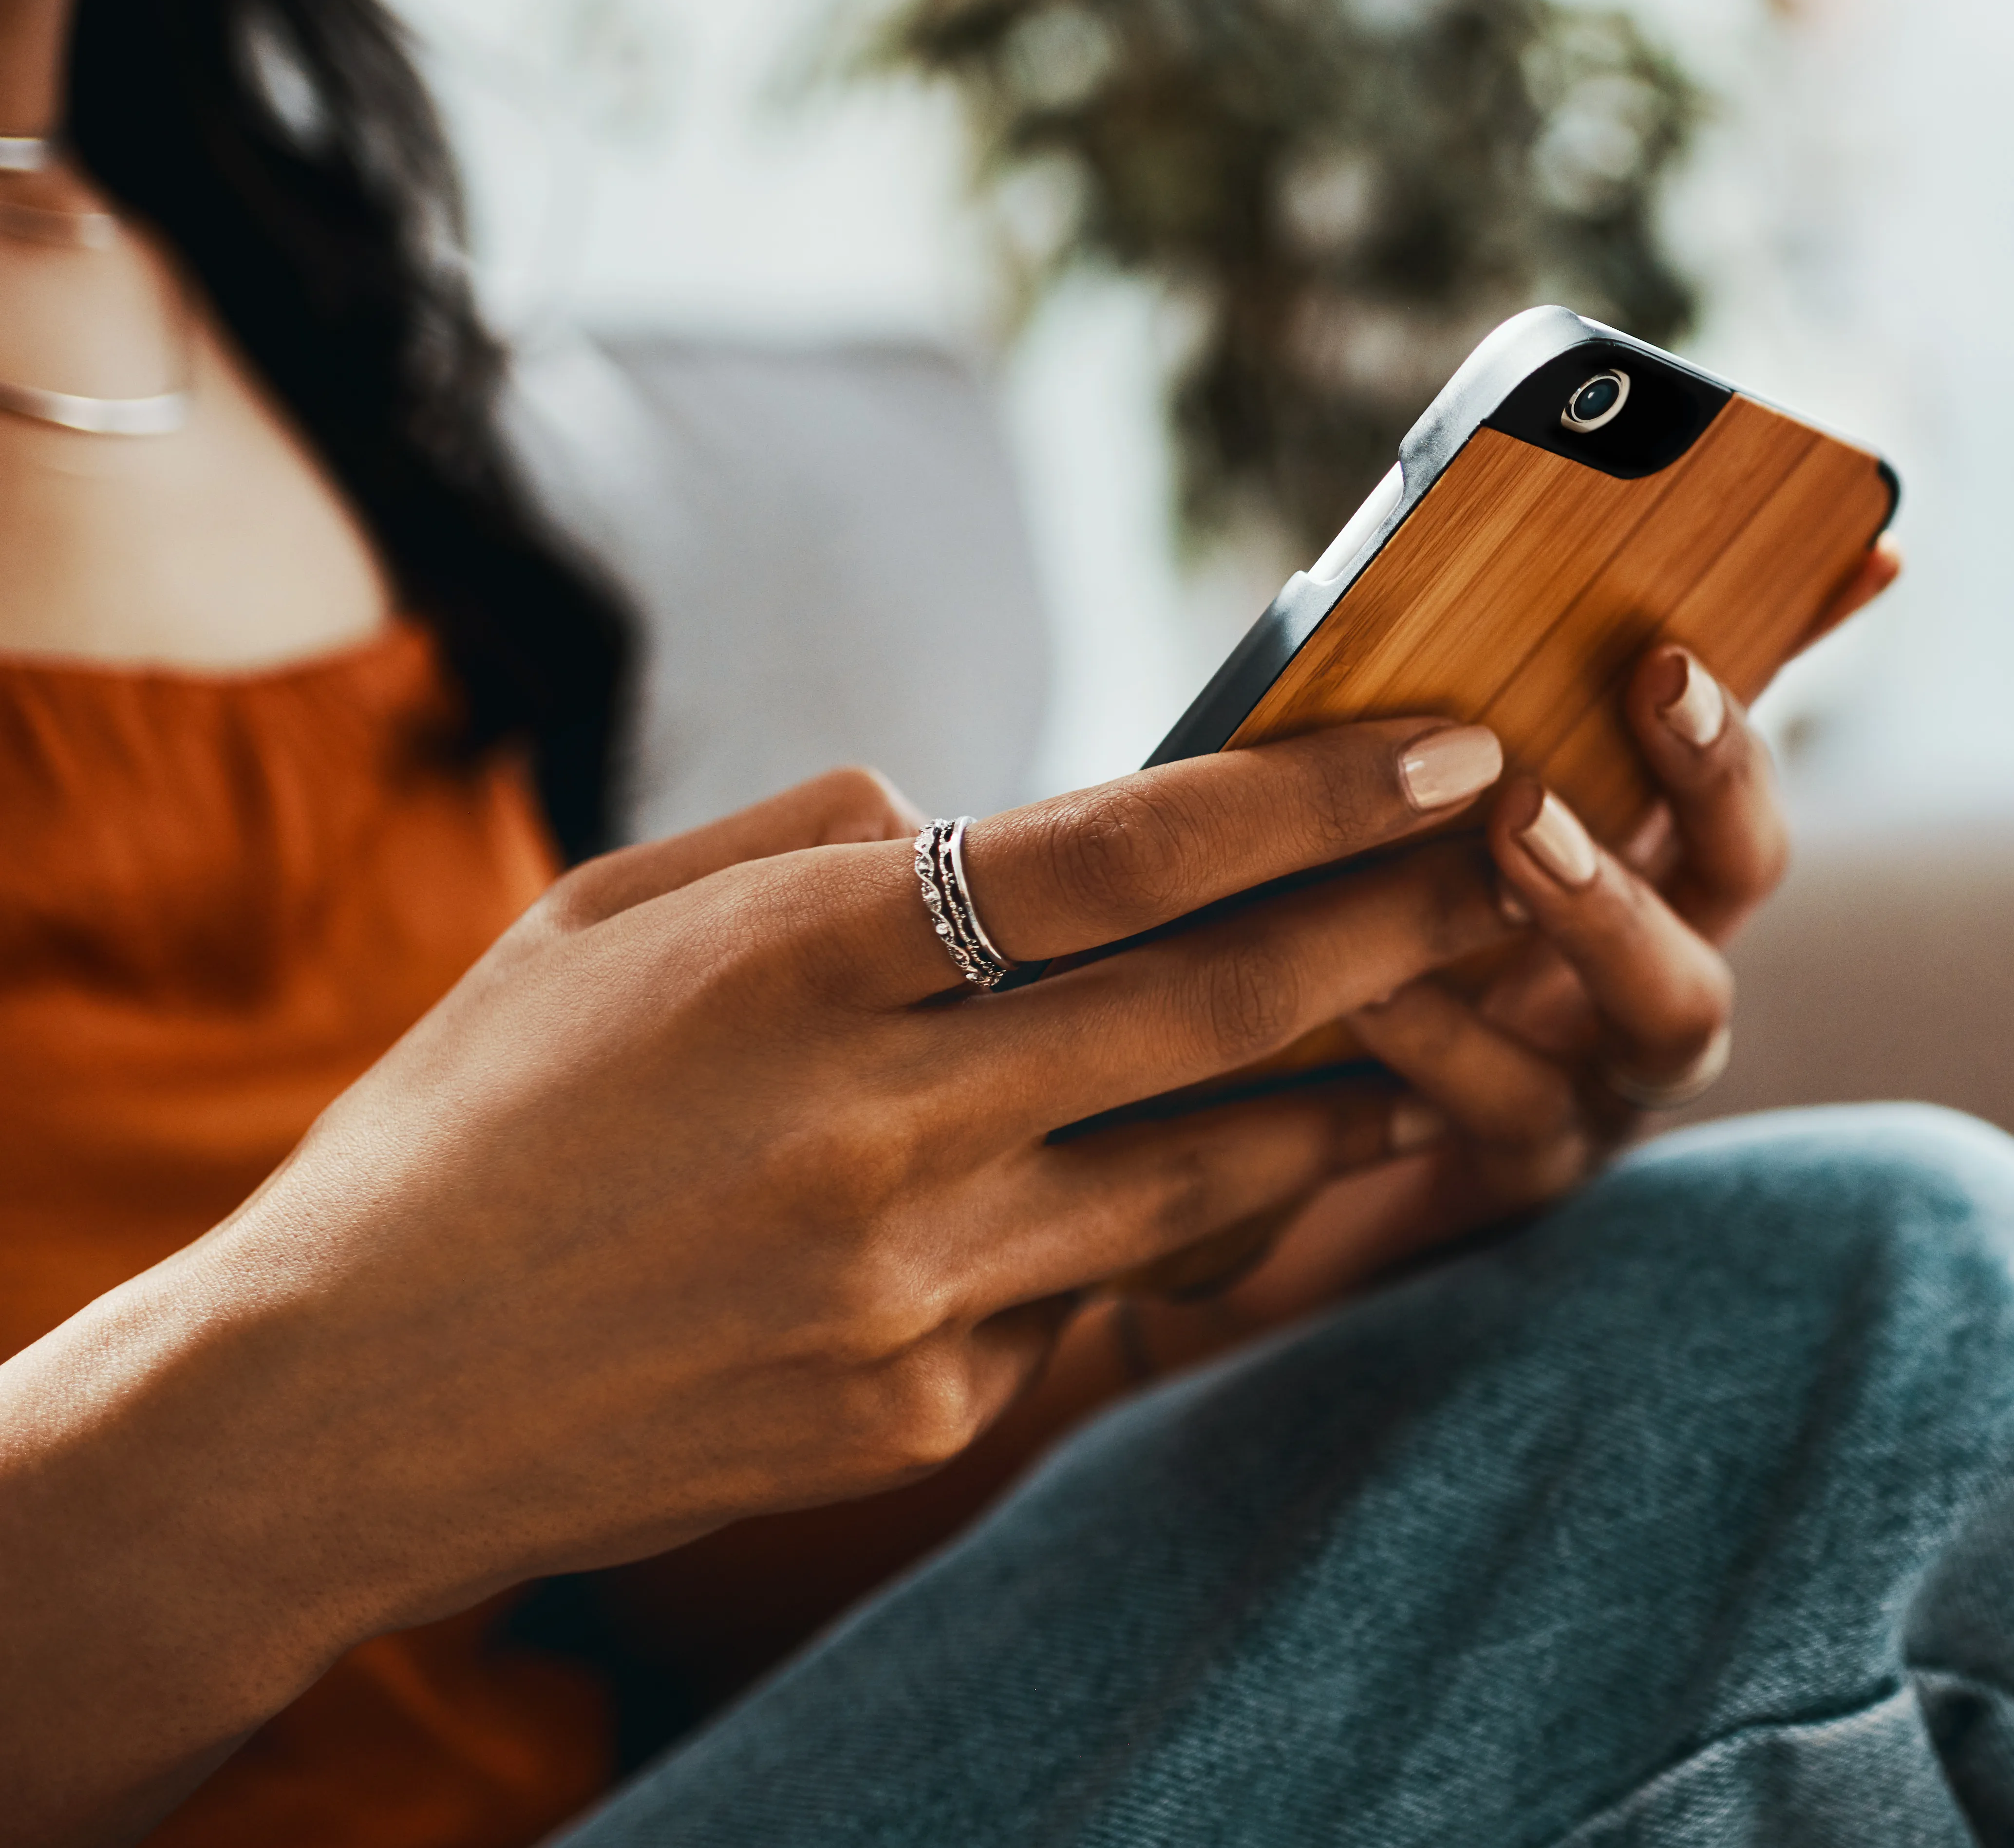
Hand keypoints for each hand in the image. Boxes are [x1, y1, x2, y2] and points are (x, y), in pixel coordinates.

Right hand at [0, 719, 1516, 1843]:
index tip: (1453, 749)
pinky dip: (1155, 1230)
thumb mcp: (607, 921)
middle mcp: (876, 1129)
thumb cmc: (474, 1125)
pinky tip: (1192, 1186)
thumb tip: (990, 823)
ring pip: (1209, 1170)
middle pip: (1219, 1008)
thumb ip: (817, 848)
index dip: (1313, 798)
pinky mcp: (923, 1415)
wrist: (334, 1405)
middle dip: (1403, 925)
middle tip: (1528, 863)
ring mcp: (911, 1292)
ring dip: (1347, 1090)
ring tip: (1444, 1026)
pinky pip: (1095, 1298)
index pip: (1121, 856)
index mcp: (791, 967)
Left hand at [1131, 541, 1901, 1358]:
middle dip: (1715, 773)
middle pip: (1741, 874)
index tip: (1723, 614)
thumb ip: (1471, 707)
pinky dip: (1449, 1044)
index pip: (1732, 765)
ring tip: (1517, 826)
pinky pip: (1515, 1112)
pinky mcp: (1517, 1178)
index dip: (1749, 692)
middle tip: (1657, 678)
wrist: (1238, 1160)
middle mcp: (1646, 974)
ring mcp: (1602, 1083)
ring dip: (1608, 906)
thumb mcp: (1399, 815)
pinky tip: (1371, 987)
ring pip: (1676, 1009)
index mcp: (1634, 873)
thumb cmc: (1339, 943)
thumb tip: (1579, 580)